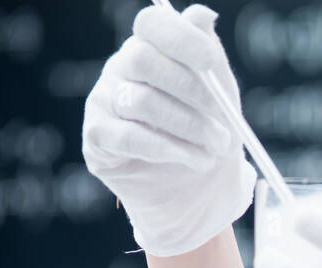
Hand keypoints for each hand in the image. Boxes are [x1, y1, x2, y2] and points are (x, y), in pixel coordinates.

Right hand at [82, 2, 255, 256]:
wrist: (199, 195)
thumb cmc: (209, 139)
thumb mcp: (221, 99)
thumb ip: (210, 58)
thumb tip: (203, 15)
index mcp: (152, 50)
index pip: (152, 24)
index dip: (180, 39)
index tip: (210, 63)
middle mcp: (122, 69)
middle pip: (142, 59)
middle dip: (192, 94)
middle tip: (223, 127)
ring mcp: (104, 101)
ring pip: (140, 101)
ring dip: (188, 129)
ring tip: (214, 150)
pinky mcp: (98, 138)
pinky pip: (129, 136)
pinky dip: (168, 150)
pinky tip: (193, 161)